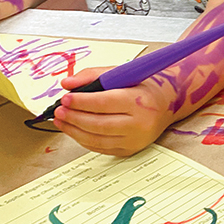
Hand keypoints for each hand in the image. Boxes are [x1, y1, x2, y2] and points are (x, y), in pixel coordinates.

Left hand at [54, 66, 175, 156]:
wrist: (164, 105)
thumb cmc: (140, 87)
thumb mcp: (120, 74)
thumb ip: (92, 75)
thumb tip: (67, 84)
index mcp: (139, 101)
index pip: (105, 103)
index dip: (82, 102)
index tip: (65, 98)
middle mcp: (140, 123)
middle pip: (99, 124)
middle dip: (74, 118)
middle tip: (58, 111)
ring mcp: (135, 139)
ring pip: (98, 139)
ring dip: (74, 131)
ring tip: (61, 121)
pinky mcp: (130, 150)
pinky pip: (101, 148)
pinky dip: (83, 140)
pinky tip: (73, 130)